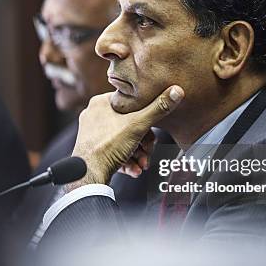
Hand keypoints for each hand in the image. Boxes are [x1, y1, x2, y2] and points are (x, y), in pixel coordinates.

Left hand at [67, 85, 183, 190]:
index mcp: (101, 103)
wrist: (89, 174)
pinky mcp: (92, 150)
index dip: (145, 119)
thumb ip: (158, 109)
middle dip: (142, 143)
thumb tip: (176, 91)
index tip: (152, 133)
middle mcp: (94, 116)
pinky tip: (133, 169)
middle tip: (148, 152)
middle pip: (128, 126)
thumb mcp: (138, 125)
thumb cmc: (108, 146)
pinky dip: (126, 161)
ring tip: (142, 164)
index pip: (130, 105)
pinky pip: (113, 152)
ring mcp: (92, 134)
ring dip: (137, 155)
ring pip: (122, 141)